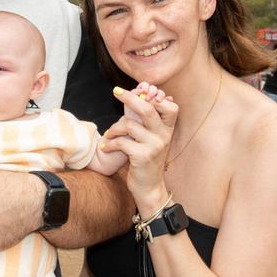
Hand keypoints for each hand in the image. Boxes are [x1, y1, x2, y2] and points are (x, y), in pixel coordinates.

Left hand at [102, 83, 177, 210]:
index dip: (155, 96)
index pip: (170, 106)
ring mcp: (155, 146)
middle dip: (129, 98)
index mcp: (169, 129)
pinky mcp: (143, 156)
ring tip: (109, 135)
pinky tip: (106, 147)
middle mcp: (164, 136)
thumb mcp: (151, 137)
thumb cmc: (146, 158)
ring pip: (129, 125)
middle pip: (147, 109)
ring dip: (114, 128)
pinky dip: (111, 143)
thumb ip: (147, 119)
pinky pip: (122, 142)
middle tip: (116, 91)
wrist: (148, 186)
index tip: (140, 90)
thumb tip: (140, 93)